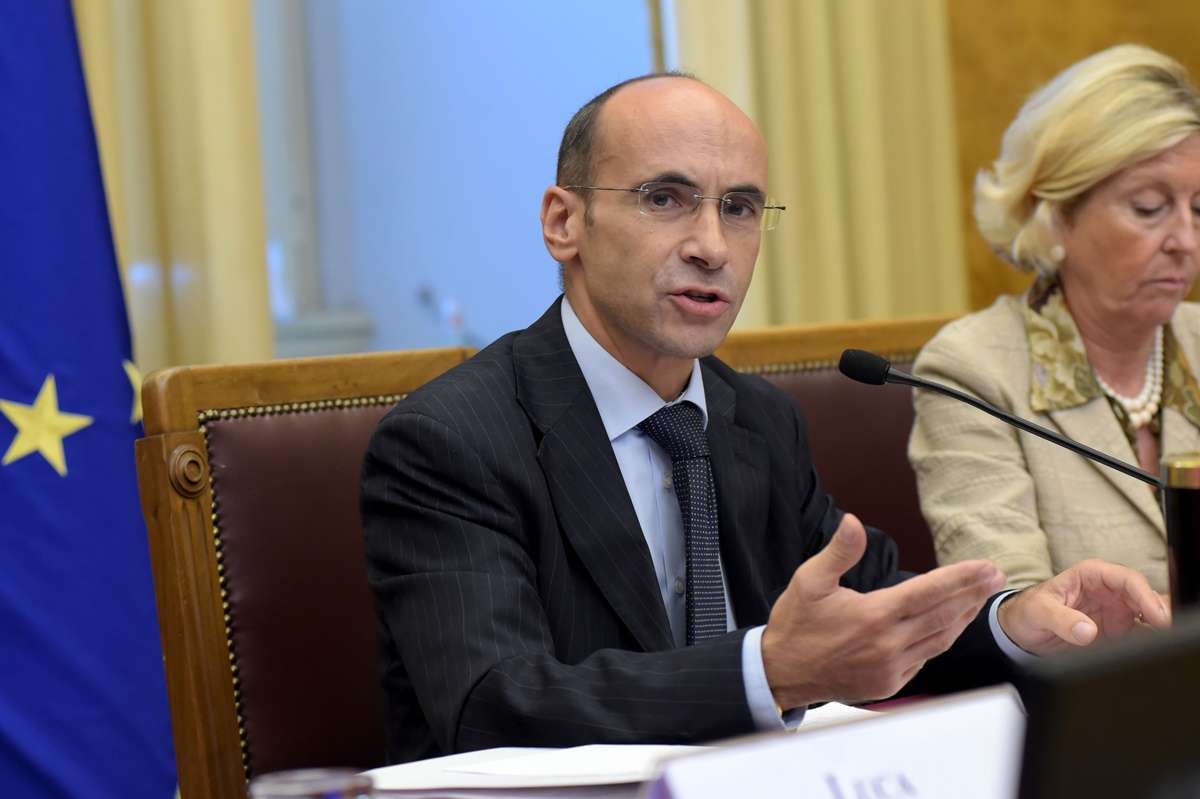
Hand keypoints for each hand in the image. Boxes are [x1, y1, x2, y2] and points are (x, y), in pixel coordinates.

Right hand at [761, 513, 1005, 708]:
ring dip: (963, 617)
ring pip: (940, 639)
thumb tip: (853, 522)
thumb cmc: (795, 625)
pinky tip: (948, 625)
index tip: (985, 566)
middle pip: (943, 614)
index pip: (928, 591)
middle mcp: (888, 644)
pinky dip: (941, 639)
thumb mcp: (809, 580)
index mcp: (873, 615)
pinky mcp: (890, 683)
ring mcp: (891, 667)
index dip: (960, 577)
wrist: (781, 673)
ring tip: (979, 597)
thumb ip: (839, 551)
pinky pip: (925, 659)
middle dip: (972, 593)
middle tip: (994, 576)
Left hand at [997, 558, 1169, 653]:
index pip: (1128, 579)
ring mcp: (1116, 612)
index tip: (1157, 616)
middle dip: (1160, 612)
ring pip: (1148, 617)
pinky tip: (1150, 651)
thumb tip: (1087, 631)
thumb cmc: (1028, 610)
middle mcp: (1109, 592)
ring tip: (1163, 643)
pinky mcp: (1117, 632)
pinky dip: (1149, 643)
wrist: (1022, 630)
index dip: (1146, 596)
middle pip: (1146, 598)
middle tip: (1167, 632)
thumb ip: (1061, 619)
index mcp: (1092, 575)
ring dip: (1158, 629)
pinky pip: (1140, 637)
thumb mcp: (1039, 611)